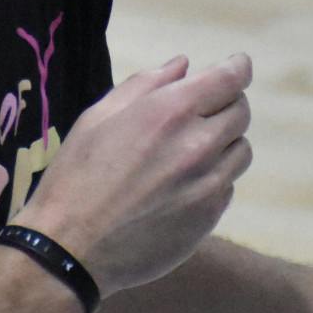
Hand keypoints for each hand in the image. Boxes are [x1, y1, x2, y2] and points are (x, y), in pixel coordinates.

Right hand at [12, 53, 252, 297]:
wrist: (71, 247)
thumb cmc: (76, 175)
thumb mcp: (98, 117)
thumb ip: (145, 85)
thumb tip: (182, 65)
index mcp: (171, 111)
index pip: (231, 78)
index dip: (238, 68)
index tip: (236, 67)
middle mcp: (199, 144)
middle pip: (241, 112)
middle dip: (226, 104)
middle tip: (203, 112)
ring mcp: (209, 184)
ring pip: (240, 150)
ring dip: (224, 143)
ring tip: (191, 151)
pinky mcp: (209, 217)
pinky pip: (228, 185)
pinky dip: (215, 177)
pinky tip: (183, 185)